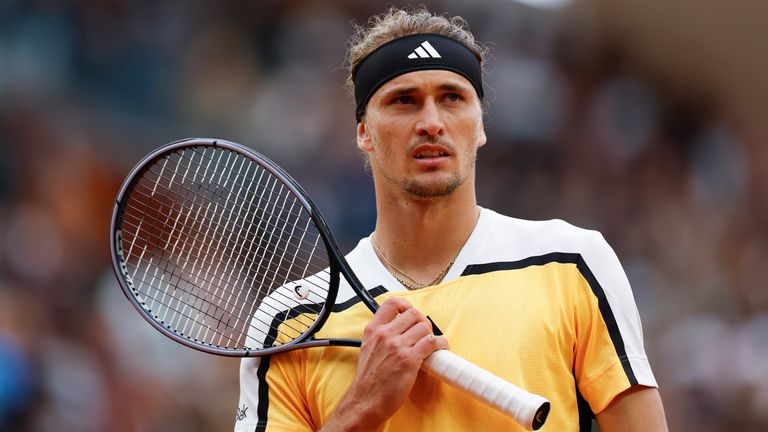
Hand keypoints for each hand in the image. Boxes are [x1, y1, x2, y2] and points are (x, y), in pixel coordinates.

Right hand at [321, 297, 448, 430]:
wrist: (365, 401)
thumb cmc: (368, 380)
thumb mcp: (367, 348)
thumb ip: (380, 335)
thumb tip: (399, 328)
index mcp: (373, 330)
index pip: (392, 303)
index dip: (406, 305)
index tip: (411, 313)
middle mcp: (385, 334)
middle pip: (413, 313)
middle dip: (422, 322)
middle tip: (423, 333)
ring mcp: (397, 346)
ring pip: (425, 327)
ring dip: (432, 335)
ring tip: (431, 345)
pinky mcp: (409, 359)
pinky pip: (432, 343)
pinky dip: (440, 345)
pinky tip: (439, 350)